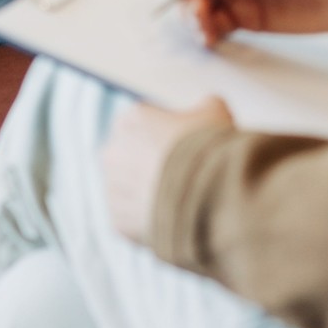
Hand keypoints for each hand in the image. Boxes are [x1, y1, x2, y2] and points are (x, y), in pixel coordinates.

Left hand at [102, 97, 233, 242]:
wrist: (205, 197)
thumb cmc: (207, 149)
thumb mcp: (215, 113)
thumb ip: (205, 106)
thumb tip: (208, 107)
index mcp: (131, 120)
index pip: (145, 123)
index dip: (167, 134)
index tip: (186, 146)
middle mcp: (113, 151)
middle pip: (132, 156)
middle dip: (152, 164)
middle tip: (183, 176)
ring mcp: (113, 188)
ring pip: (129, 189)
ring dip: (148, 193)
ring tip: (181, 202)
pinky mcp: (118, 221)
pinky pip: (132, 219)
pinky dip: (149, 220)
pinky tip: (173, 220)